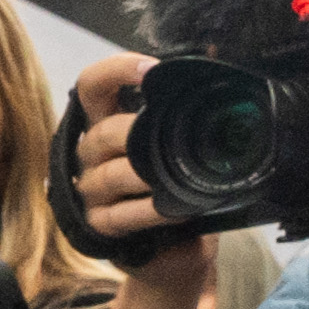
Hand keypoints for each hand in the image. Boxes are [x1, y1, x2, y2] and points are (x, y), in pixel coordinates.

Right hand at [57, 58, 226, 307]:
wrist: (176, 251)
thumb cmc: (179, 189)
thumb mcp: (181, 145)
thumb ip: (187, 109)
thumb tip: (218, 56)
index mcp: (107, 123)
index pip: (93, 85)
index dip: (116, 71)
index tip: (151, 71)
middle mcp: (90, 154)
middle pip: (105, 132)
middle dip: (141, 133)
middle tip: (174, 140)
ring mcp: (90, 191)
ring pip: (114, 174)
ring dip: (151, 176)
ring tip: (180, 180)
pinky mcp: (98, 225)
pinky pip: (122, 214)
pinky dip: (153, 211)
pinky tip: (178, 210)